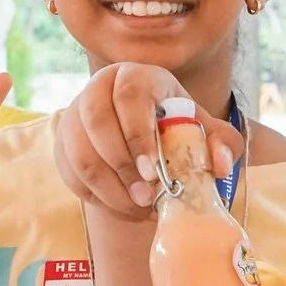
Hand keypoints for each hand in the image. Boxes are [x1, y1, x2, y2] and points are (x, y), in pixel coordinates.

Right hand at [54, 62, 240, 217]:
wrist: (146, 132)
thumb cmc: (177, 125)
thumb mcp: (204, 128)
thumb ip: (222, 142)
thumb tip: (221, 165)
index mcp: (135, 76)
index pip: (129, 96)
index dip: (138, 135)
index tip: (152, 170)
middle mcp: (98, 89)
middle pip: (96, 123)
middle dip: (121, 166)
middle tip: (146, 197)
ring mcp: (74, 117)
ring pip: (79, 154)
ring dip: (109, 188)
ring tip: (138, 209)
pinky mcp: (63, 145)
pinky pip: (72, 175)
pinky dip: (98, 198)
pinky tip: (125, 208)